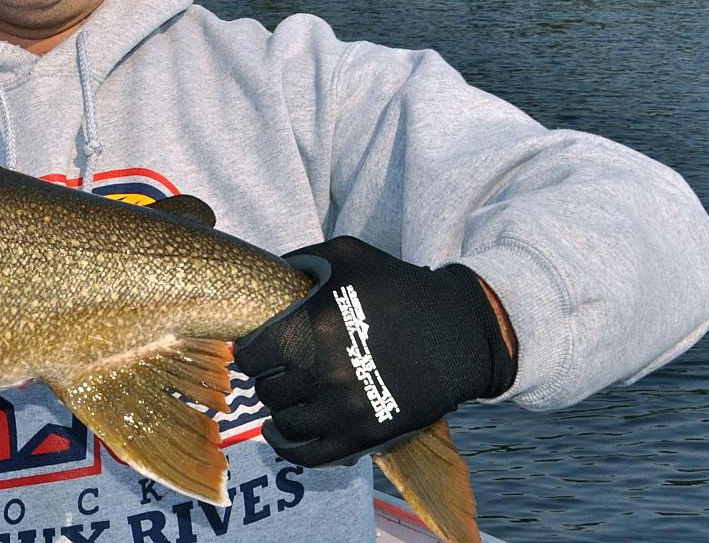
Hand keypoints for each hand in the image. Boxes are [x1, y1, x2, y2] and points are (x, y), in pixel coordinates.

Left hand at [232, 236, 516, 467]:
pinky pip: (308, 454)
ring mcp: (344, 408)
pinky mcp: (365, 434)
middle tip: (276, 370)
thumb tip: (270, 274)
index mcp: (311, 327)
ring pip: (283, 421)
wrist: (460, 331)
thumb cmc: (400, 288)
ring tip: (286, 396)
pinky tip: (283, 432)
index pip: (250, 356)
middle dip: (267, 378)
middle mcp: (322, 372)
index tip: (256, 349)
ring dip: (279, 409)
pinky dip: (288, 446)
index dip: (248, 351)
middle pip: (266, 389)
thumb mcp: (347, 255)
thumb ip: (301, 261)